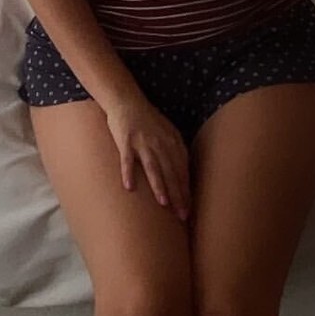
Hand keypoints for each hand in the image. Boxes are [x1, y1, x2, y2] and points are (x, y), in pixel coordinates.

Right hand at [105, 88, 190, 221]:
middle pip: (171, 172)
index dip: (186, 190)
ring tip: (164, 203)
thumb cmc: (148, 119)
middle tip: (182, 215)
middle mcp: (160, 143)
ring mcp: (143, 142)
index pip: (182, 170)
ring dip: (159, 185)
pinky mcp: (125, 140)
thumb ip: (175, 151)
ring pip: (153, 167)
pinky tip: (129, 187)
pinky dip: (128, 172)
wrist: (127, 100)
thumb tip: (184, 175)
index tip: (189, 209)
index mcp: (172, 142)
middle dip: (178, 194)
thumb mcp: (167, 132)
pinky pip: (127, 159)